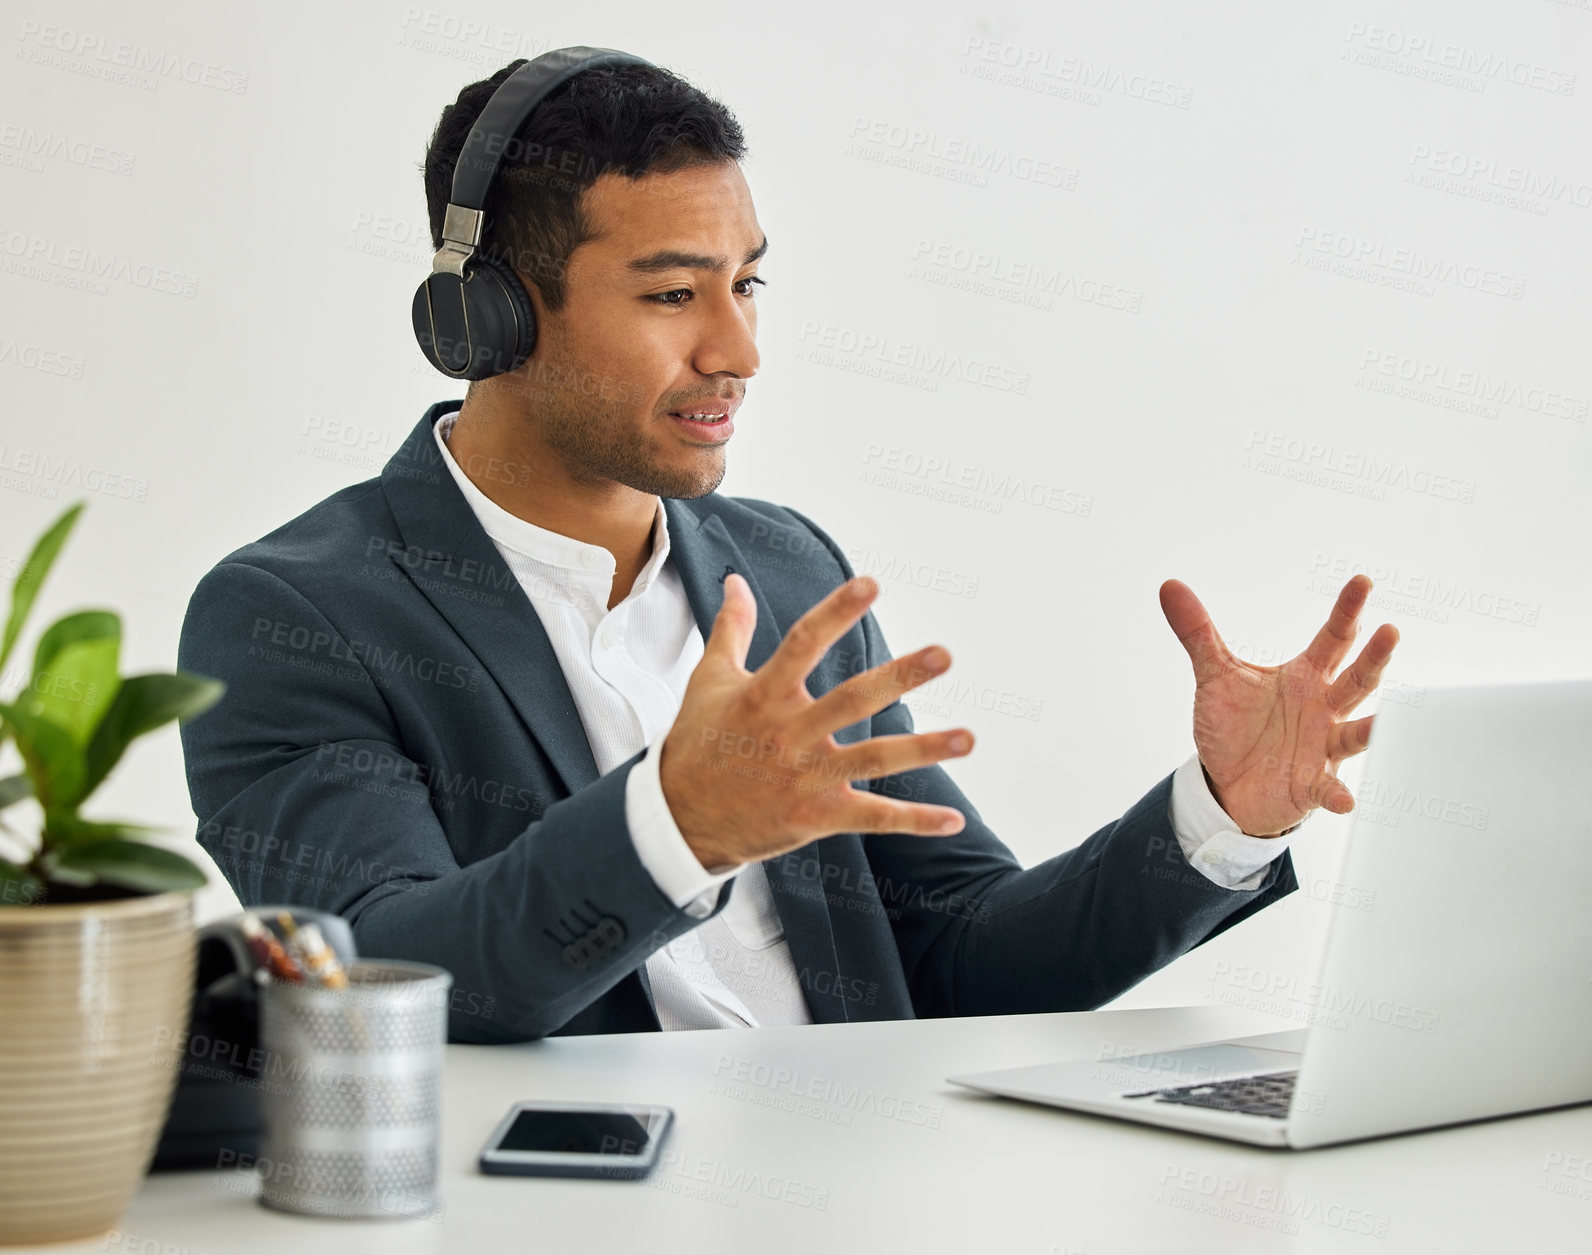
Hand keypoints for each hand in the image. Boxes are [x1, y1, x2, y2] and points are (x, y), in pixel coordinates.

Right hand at [657, 573, 974, 868]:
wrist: (679, 818)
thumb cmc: (698, 742)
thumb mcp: (710, 680)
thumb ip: (732, 629)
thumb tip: (736, 581)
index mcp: (763, 695)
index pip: (803, 643)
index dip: (837, 612)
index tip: (871, 583)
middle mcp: (789, 734)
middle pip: (851, 700)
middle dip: (899, 678)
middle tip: (943, 655)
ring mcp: (806, 777)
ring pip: (873, 760)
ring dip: (923, 750)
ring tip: (968, 738)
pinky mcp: (817, 815)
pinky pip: (872, 818)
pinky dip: (914, 821)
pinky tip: (953, 820)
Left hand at [1160, 574, 1399, 836]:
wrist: (1226, 781)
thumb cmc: (1234, 725)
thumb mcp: (1215, 675)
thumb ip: (1198, 633)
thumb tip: (1170, 586)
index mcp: (1306, 676)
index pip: (1333, 638)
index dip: (1347, 611)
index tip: (1362, 582)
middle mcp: (1323, 708)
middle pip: (1356, 680)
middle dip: (1373, 658)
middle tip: (1391, 632)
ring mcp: (1322, 747)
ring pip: (1355, 734)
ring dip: (1373, 728)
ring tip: (1391, 719)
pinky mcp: (1311, 784)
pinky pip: (1327, 789)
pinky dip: (1335, 794)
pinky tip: (1343, 800)